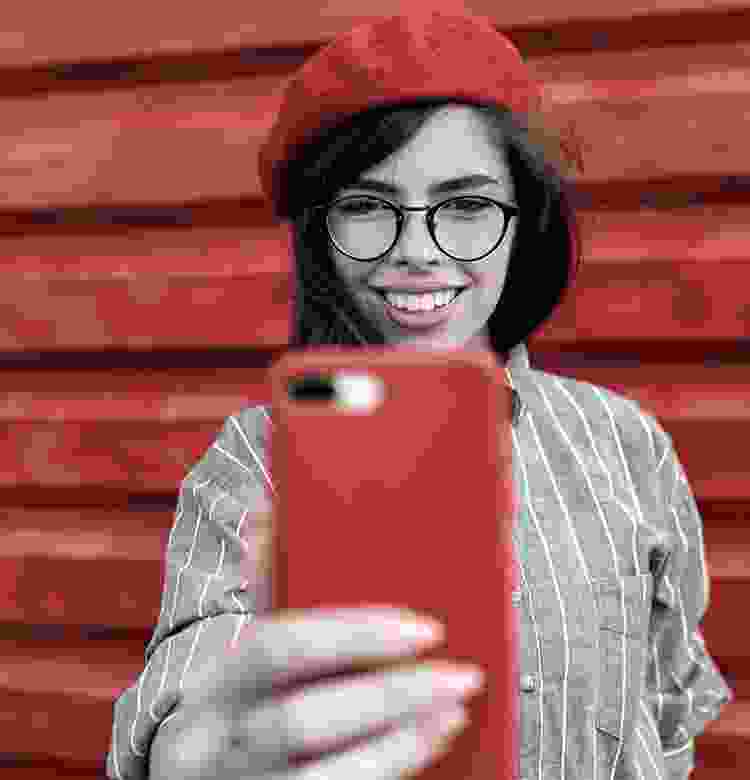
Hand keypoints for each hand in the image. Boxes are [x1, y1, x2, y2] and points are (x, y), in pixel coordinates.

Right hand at [150, 606, 483, 779]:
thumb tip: (273, 510)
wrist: (196, 779)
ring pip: (324, 779)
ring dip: (400, 742)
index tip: (424, 629)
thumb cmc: (244, 700)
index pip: (276, 647)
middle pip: (300, 721)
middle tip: (463, 674)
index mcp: (216, 683)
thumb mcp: (244, 653)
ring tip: (456, 709)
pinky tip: (431, 740)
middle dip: (389, 697)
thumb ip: (267, 589)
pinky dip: (393, 770)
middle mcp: (216, 743)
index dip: (352, 637)